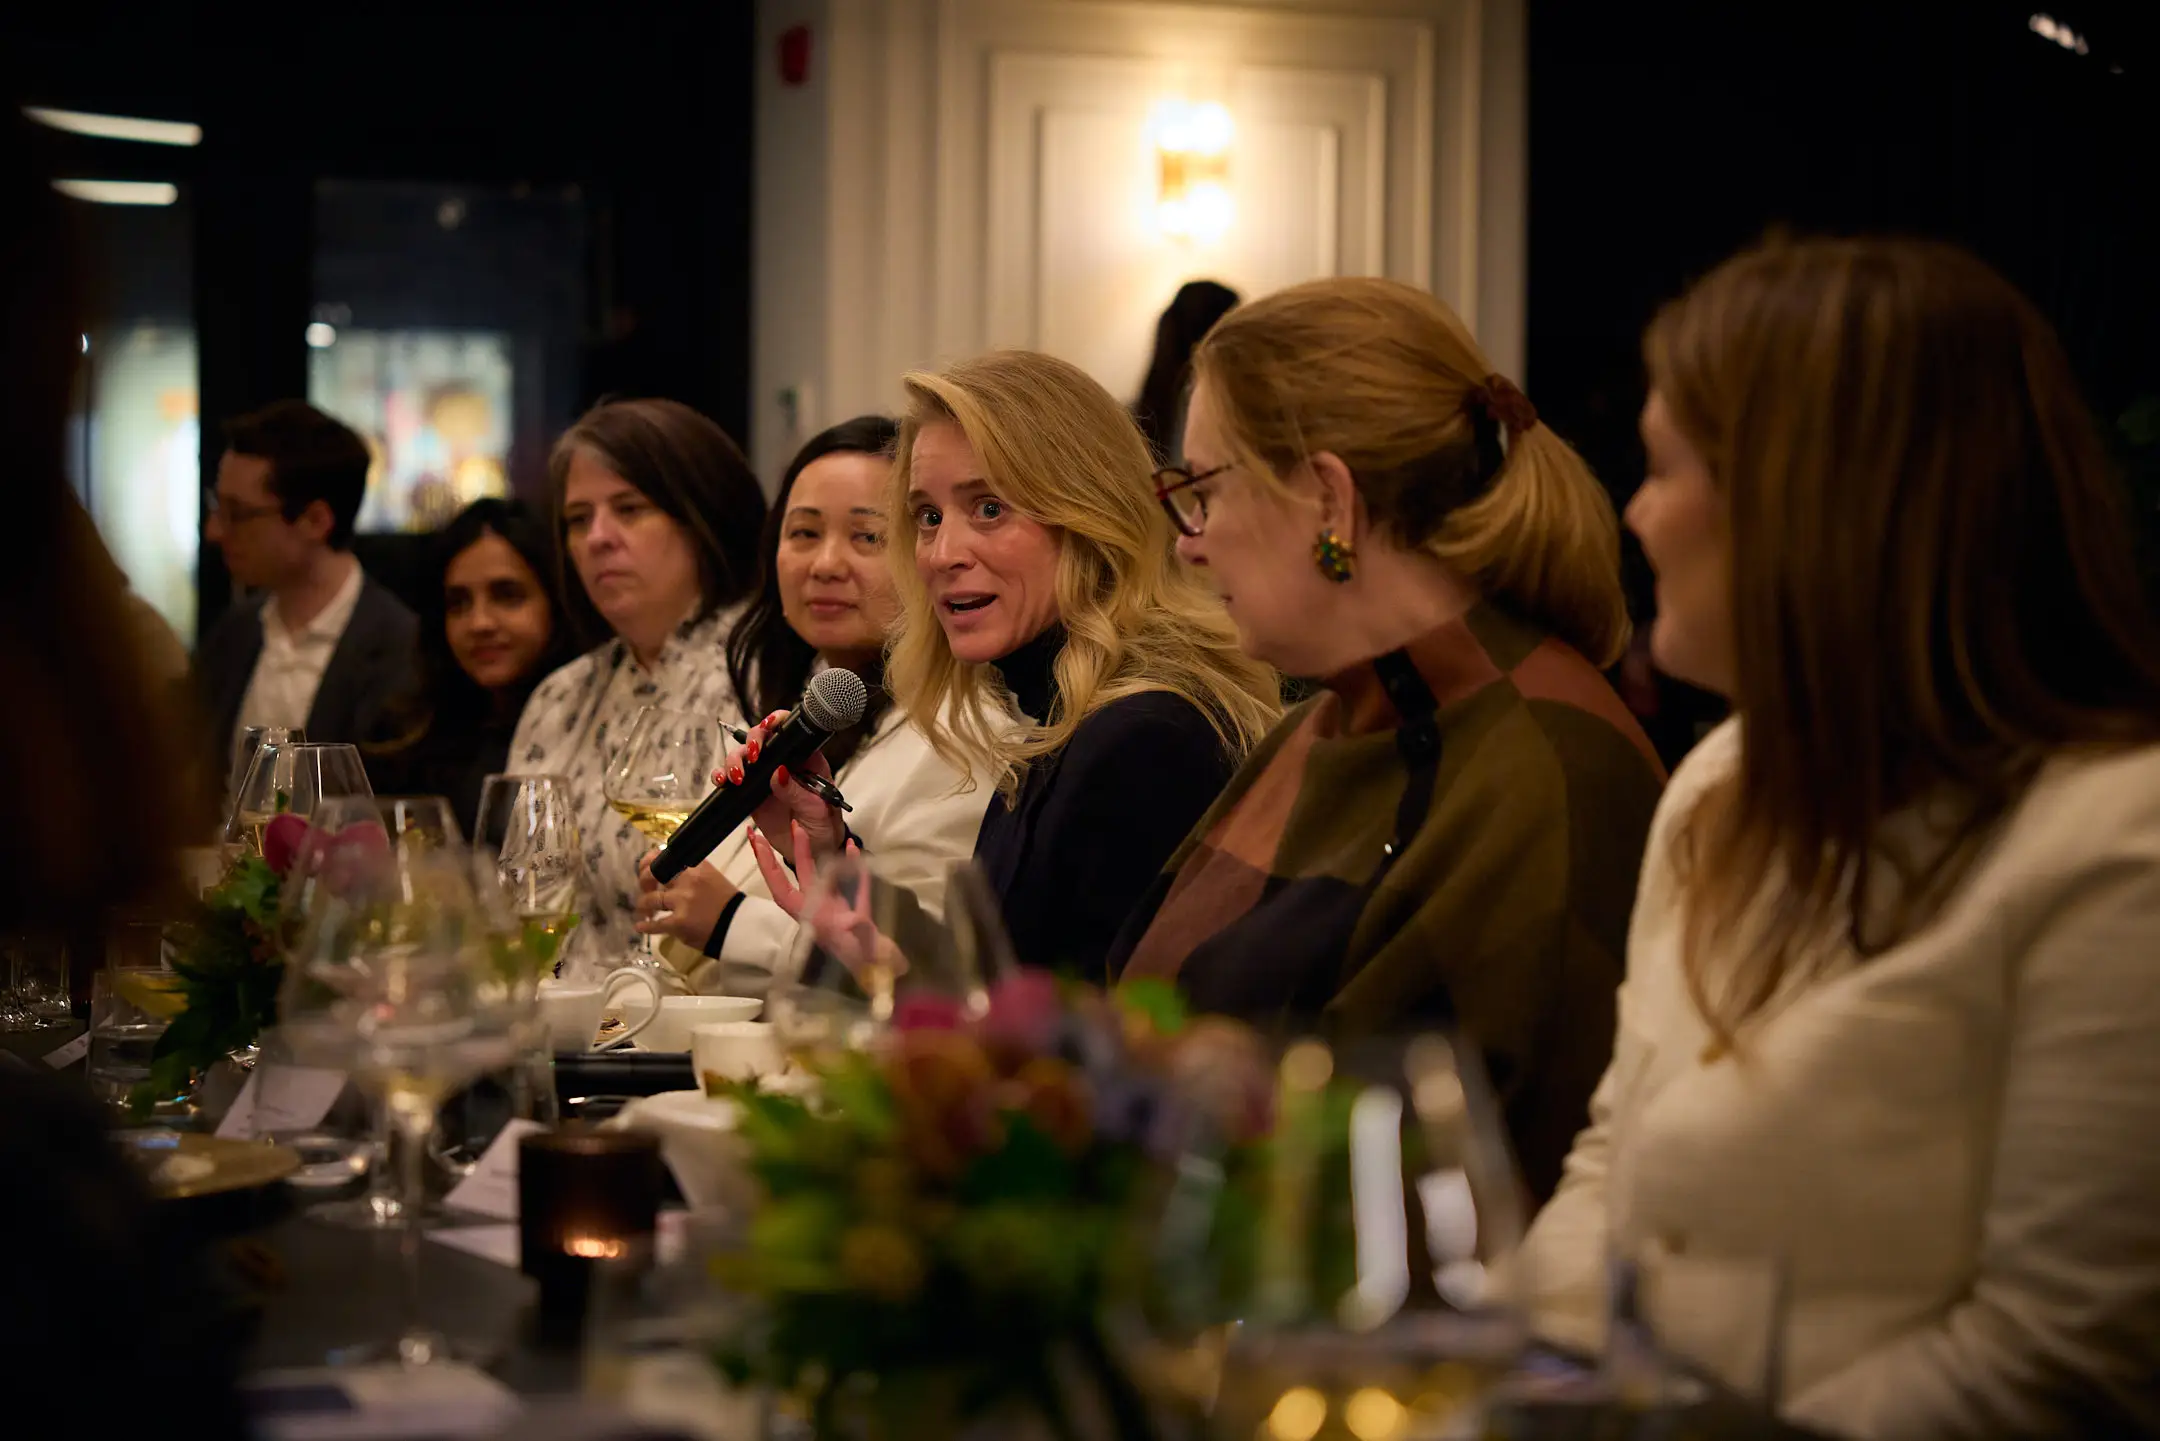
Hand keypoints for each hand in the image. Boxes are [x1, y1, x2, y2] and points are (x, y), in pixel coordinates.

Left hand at [635, 849, 740, 948]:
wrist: (738, 926)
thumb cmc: (727, 902)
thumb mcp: (712, 878)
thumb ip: (692, 873)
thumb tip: (670, 872)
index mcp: (697, 867)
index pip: (666, 856)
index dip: (651, 860)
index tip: (647, 865)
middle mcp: (687, 881)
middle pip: (653, 873)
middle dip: (644, 880)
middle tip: (645, 888)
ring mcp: (681, 902)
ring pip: (650, 899)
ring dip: (644, 905)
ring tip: (643, 910)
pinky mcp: (678, 923)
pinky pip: (656, 924)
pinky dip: (646, 926)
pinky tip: (640, 926)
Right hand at [717, 710, 845, 853]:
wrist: (811, 851)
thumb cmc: (823, 826)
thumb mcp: (817, 810)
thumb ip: (798, 793)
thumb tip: (779, 774)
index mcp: (805, 759)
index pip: (789, 731)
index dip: (775, 723)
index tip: (768, 729)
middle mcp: (782, 762)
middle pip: (761, 738)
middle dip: (752, 740)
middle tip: (753, 756)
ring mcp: (764, 776)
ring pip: (742, 756)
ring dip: (734, 760)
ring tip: (736, 776)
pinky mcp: (750, 791)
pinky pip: (731, 778)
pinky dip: (722, 776)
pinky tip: (723, 782)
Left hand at [748, 819, 905, 982]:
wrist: (883, 975)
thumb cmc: (868, 964)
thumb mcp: (862, 948)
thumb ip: (858, 932)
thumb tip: (851, 919)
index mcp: (812, 920)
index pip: (783, 892)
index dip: (769, 868)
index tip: (758, 844)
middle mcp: (819, 911)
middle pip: (801, 877)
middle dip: (794, 851)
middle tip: (791, 824)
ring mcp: (835, 909)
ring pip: (821, 876)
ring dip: (816, 854)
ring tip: (811, 830)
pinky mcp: (854, 908)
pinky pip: (850, 881)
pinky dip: (852, 865)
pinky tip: (852, 848)